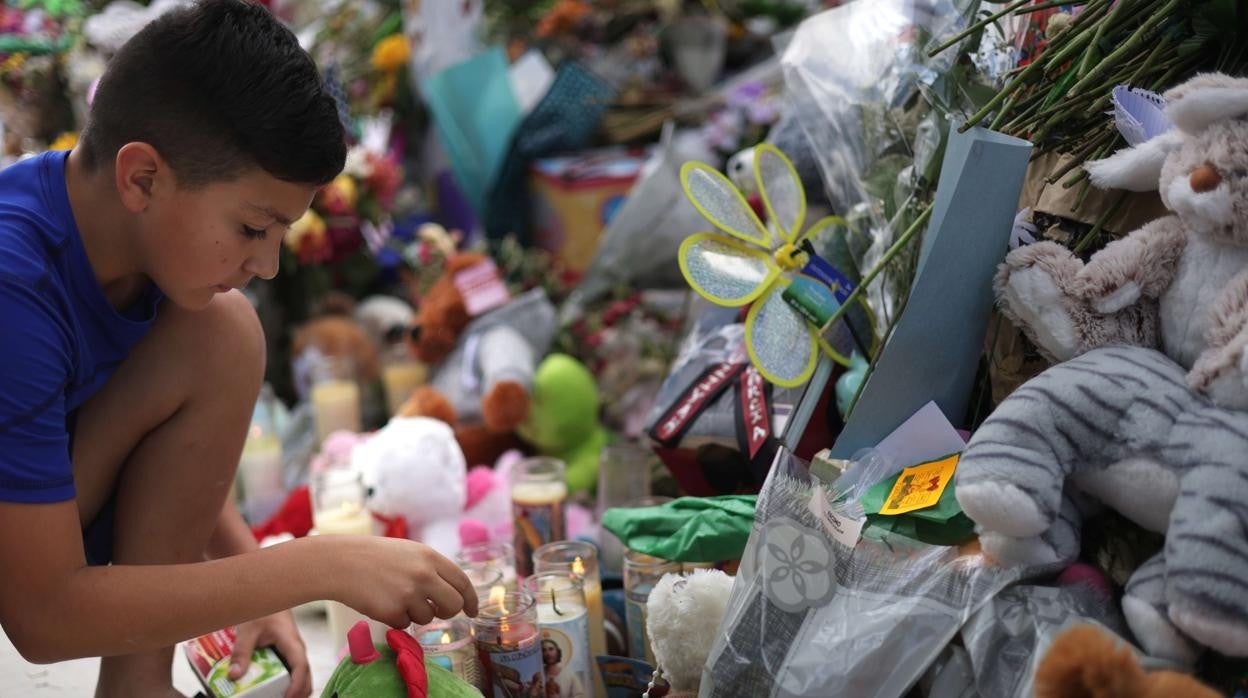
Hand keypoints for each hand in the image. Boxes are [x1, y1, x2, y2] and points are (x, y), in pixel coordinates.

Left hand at [228, 610, 310, 697]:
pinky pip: (291, 674)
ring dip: (292, 691)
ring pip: (301, 678)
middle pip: (306, 679)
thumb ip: (241, 652)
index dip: (296, 686)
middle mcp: (297, 652)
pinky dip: (285, 685)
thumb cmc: (263, 608)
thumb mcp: (248, 630)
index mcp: (292, 644)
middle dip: (297, 695)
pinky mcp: (286, 656)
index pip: (301, 667)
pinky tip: (269, 690)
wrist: (269, 595)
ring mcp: (293, 655)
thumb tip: (234, 675)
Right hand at [331, 537, 477, 627]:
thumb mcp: (410, 552)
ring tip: (395, 596)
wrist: (341, 562)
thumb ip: (432, 569)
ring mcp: (409, 593)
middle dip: (449, 612)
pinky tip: (382, 602)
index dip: (471, 599)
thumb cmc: (375, 557)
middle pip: (453, 604)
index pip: (462, 582)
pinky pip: (405, 624)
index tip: (473, 611)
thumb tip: (454, 594)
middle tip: (438, 611)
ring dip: (415, 613)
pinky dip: (396, 618)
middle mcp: (424, 574)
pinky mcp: (392, 611)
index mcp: (430, 557)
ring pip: (428, 617)